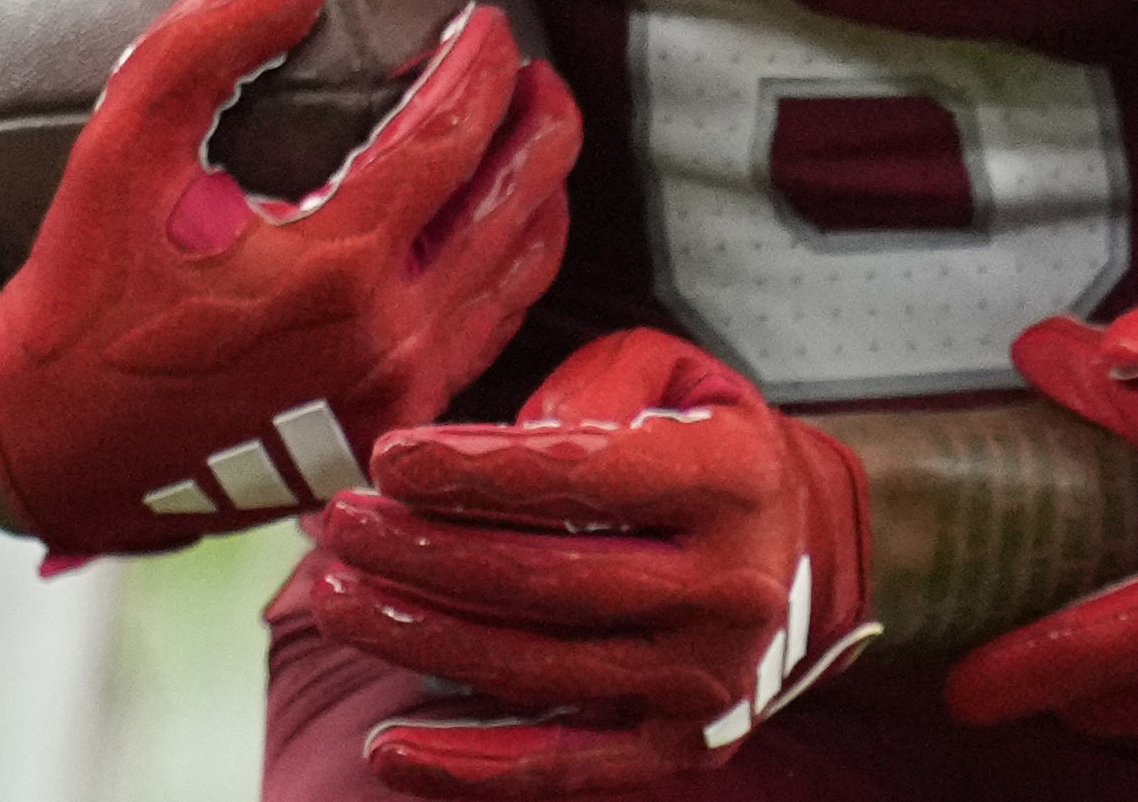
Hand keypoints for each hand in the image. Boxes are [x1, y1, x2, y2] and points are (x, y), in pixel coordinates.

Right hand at [0, 0, 579, 559]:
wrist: (48, 451)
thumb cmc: (79, 296)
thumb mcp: (117, 152)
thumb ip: (201, 47)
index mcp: (336, 269)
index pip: (451, 137)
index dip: (480, 65)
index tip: (483, 20)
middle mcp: (387, 344)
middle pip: (517, 208)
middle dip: (544, 125)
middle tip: (536, 72)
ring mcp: (397, 404)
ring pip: (515, 284)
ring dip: (538, 200)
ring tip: (530, 143)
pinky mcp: (386, 442)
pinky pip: (482, 345)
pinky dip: (504, 277)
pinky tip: (484, 240)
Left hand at [305, 332, 875, 793]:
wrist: (803, 552)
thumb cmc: (708, 446)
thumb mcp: (674, 374)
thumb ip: (593, 386)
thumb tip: (511, 443)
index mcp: (732, 480)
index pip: (587, 475)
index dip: (477, 470)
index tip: (390, 459)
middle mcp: (727, 588)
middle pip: (544, 579)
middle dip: (422, 552)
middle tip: (340, 527)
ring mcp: (703, 680)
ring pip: (533, 668)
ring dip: (417, 639)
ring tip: (334, 600)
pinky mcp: (677, 748)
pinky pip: (559, 767)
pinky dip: (465, 767)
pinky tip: (387, 749)